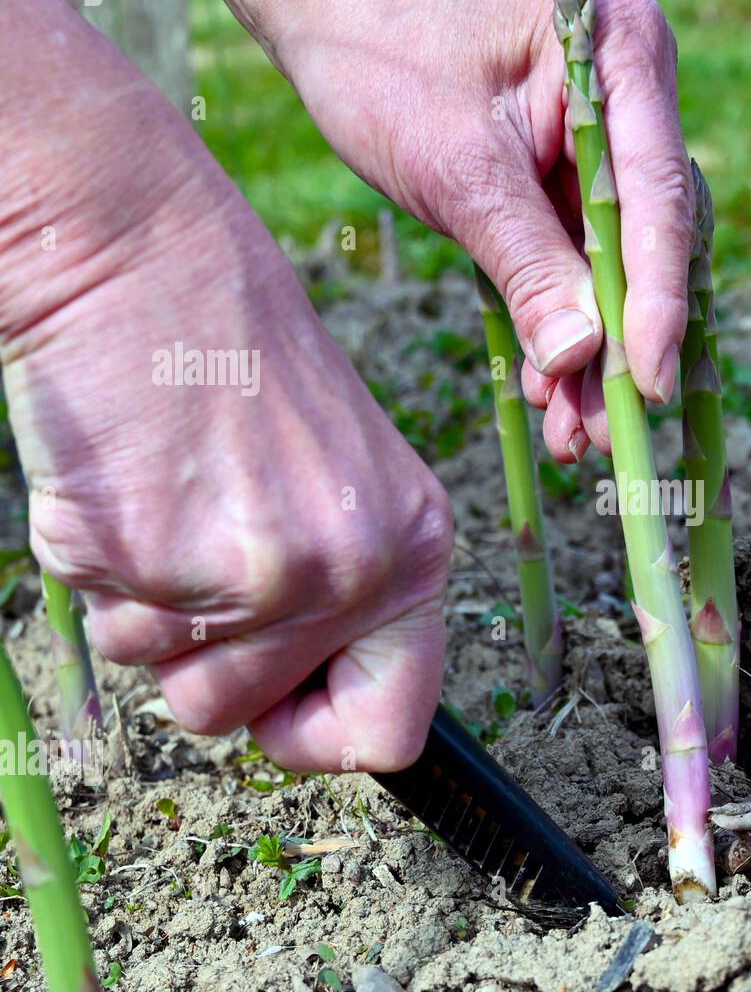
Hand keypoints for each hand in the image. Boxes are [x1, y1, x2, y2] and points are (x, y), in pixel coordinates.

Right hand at [0, 5, 451, 772]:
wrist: (141, 252)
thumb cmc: (237, 361)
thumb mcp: (343, 480)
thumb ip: (344, 594)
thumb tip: (305, 709)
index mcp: (414, 550)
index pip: (392, 731)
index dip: (320, 740)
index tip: (279, 708)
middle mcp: (352, 571)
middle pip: (243, 719)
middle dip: (200, 661)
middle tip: (196, 551)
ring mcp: (253, 569)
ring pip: (163, 682)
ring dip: (146, 611)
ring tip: (168, 498)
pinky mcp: (149, 554)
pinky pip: (98, 619)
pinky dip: (94, 565)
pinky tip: (125, 476)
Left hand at [261, 0, 695, 461]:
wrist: (336, 19)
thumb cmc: (385, 58)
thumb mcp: (454, 168)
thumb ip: (524, 260)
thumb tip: (581, 358)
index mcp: (621, 55)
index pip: (656, 196)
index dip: (657, 299)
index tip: (649, 384)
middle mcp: (635, 101)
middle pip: (651, 244)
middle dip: (625, 346)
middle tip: (607, 434)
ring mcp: (609, 148)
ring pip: (619, 272)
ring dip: (595, 359)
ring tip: (573, 438)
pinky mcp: (575, 189)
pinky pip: (581, 273)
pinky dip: (564, 334)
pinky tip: (547, 391)